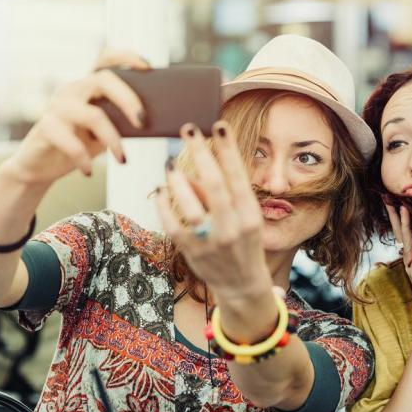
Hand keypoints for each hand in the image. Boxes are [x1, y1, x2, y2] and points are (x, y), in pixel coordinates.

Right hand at [1, 49, 148, 184]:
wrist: (39, 166)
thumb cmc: (77, 145)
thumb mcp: (104, 132)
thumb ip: (121, 122)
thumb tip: (150, 123)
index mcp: (88, 87)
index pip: (105, 59)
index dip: (126, 57)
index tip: (147, 66)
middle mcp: (71, 90)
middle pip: (103, 80)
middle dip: (128, 100)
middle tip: (143, 122)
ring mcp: (57, 107)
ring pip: (93, 115)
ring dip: (113, 140)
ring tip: (123, 159)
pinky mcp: (45, 127)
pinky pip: (71, 142)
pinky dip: (83, 158)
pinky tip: (88, 171)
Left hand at [156, 122, 271, 299]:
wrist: (243, 286)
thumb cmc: (243, 243)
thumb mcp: (243, 218)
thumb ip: (221, 194)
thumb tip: (193, 171)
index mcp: (250, 215)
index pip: (238, 176)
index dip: (227, 149)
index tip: (218, 125)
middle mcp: (234, 227)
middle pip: (214, 183)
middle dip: (200, 153)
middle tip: (189, 129)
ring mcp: (212, 242)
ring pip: (191, 205)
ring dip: (178, 180)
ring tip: (171, 166)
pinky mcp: (192, 253)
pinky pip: (173, 225)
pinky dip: (165, 205)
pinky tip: (161, 191)